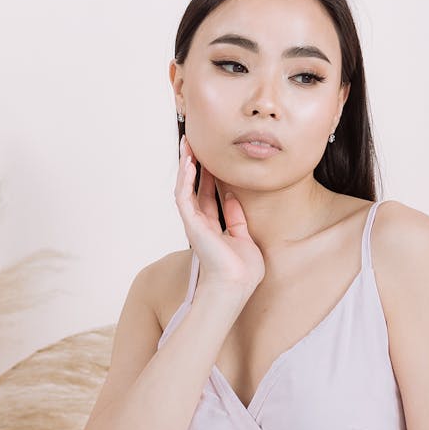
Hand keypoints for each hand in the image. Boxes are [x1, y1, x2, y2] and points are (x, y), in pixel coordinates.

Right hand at [174, 133, 264, 297]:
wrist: (235, 286)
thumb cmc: (242, 271)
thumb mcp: (244, 238)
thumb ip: (237, 218)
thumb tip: (233, 197)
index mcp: (212, 227)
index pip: (208, 195)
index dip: (208, 176)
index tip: (211, 158)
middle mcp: (200, 223)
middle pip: (193, 187)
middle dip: (193, 165)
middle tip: (193, 143)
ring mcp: (193, 223)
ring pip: (185, 188)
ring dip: (186, 166)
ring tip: (187, 145)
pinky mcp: (191, 224)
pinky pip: (184, 196)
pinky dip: (185, 179)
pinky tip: (189, 162)